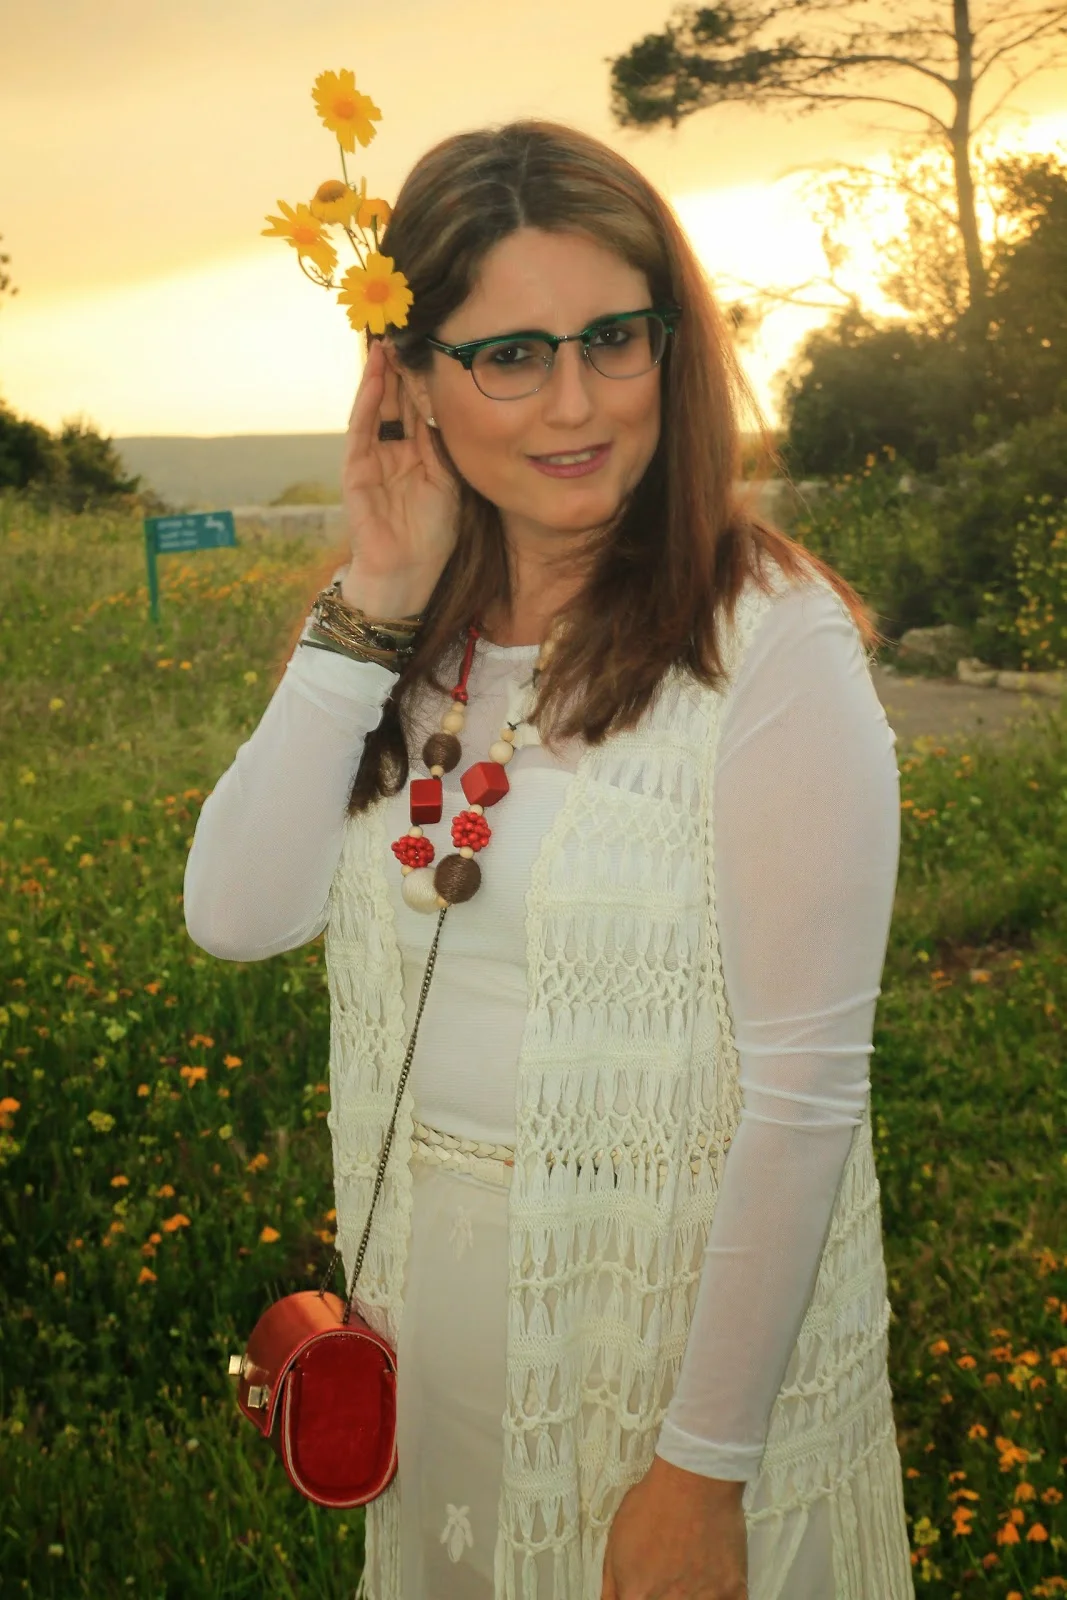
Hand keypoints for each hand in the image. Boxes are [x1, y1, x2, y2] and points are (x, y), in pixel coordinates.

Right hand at [341, 336, 460, 614]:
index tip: (435, 339)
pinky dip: (369, 401)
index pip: (419, 403)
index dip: (425, 373)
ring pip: (377, 405)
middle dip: (401, 362)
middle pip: (397, 396)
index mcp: (416, 451)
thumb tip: (461, 404)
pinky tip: (377, 375)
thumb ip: (450, 445)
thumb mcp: (451, 481)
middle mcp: (392, 448)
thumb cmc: (432, 536)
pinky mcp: (355, 471)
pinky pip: (362, 429)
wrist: (408, 577)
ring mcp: (371, 458)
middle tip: (408, 322)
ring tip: (388, 336)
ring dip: (381, 371)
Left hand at [600, 1455, 747, 1599]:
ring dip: (693, 1596)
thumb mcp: (616, 1540)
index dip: (637, 1596)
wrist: (695, 1479)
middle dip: (662, 1596)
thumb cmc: (654, 1503)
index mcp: (636, 1596)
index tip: (644, 1590)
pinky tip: (713, 1579)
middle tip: (668, 1574)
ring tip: (690, 1570)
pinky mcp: (733, 1593)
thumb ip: (612, 1586)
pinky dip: (720, 1595)